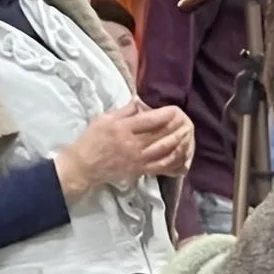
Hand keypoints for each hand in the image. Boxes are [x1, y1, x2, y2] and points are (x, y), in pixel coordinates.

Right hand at [55, 101, 194, 198]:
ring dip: (181, 143)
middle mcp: (132, 144)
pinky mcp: (141, 171)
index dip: (166, 114)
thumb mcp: (104, 118)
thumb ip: (125, 111)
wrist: (84, 165)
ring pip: (166, 152)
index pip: (150, 120)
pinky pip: (163, 167)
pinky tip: (185, 155)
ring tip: (189, 135)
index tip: (176, 110)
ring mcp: (139, 160)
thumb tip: (141, 102)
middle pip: (161, 135)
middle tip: (188, 121)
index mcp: (123, 128)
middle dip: (178, 128)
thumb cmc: (93, 139)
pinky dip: (176, 162)